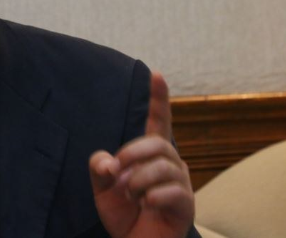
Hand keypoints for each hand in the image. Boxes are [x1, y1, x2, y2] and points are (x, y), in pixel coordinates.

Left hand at [88, 72, 193, 237]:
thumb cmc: (123, 212)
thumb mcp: (102, 187)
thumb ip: (98, 168)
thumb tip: (108, 161)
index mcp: (151, 155)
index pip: (158, 121)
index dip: (158, 99)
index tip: (156, 74)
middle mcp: (170, 164)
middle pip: (157, 143)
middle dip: (132, 154)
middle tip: (116, 173)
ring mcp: (181, 184)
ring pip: (163, 166)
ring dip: (138, 179)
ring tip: (130, 195)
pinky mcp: (186, 205)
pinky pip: (174, 190)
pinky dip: (154, 195)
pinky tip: (146, 203)